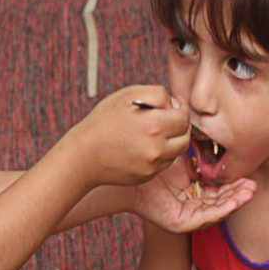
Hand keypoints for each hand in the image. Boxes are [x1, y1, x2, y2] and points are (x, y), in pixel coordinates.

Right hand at [62, 86, 189, 186]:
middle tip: (167, 118)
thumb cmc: (103, 122)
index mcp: (155, 125)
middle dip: (179, 125)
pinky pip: (163, 163)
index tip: (173, 105)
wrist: (83, 156)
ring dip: (172, 140)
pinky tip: (144, 145)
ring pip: (177, 151)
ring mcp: (153, 165)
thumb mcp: (127, 95)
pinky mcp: (147, 176)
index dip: (181, 108)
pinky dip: (160, 153)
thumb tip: (175, 103)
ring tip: (156, 131)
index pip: (184, 117)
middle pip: (185, 136)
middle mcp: (157, 149)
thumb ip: (157, 93)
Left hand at [132, 156, 255, 232]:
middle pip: (221, 202)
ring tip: (250, 192)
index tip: (248, 176)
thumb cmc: (154, 169)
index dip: (234, 185)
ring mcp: (187, 217)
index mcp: (193, 194)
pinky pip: (206, 217)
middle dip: (239, 194)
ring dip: (235, 201)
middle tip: (253, 185)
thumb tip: (220, 153)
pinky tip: (235, 201)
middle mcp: (192, 207)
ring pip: (217, 210)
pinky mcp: (181, 224)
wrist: (132, 177)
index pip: (219, 191)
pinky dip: (222, 209)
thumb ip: (202, 161)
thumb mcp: (184, 162)